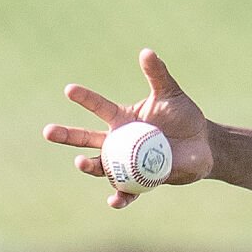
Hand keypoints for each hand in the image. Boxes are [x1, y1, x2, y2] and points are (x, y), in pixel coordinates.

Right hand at [43, 49, 211, 208]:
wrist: (203, 145)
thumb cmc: (184, 116)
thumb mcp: (171, 94)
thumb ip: (157, 75)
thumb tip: (146, 51)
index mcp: (123, 118)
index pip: (99, 107)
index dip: (84, 98)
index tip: (69, 89)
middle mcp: (120, 141)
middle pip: (87, 139)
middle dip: (67, 136)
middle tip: (48, 131)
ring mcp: (127, 161)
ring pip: (102, 165)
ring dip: (90, 165)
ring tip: (81, 162)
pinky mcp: (142, 180)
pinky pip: (127, 191)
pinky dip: (121, 197)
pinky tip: (114, 200)